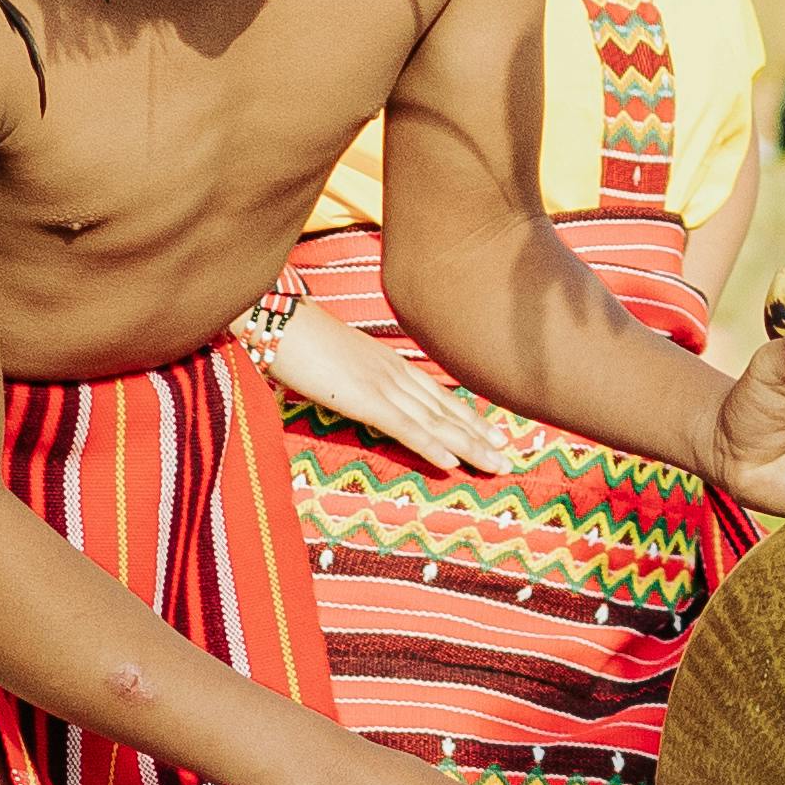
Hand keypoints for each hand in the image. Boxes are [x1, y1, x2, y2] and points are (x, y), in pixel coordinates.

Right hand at [257, 304, 518, 476]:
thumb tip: (356, 393)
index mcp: (387, 362)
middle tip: (508, 457)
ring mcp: (381, 385)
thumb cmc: (295, 336)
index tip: (492, 432)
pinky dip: (431, 447)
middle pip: (445, 409)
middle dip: (479, 435)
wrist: (276, 318)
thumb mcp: (334, 357)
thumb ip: (352, 375)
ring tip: (496, 466)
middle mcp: (394, 373)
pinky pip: (405, 428)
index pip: (437, 393)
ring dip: (468, 447)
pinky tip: (452, 464)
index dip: (467, 416)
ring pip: (435, 422)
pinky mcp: (364, 399)